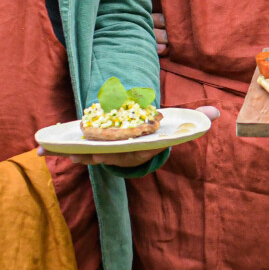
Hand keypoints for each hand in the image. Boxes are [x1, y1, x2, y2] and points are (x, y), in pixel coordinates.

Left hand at [77, 101, 212, 166]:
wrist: (144, 144)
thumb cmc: (159, 133)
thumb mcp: (177, 125)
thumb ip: (196, 119)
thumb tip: (216, 113)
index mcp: (144, 148)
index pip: (134, 151)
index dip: (122, 152)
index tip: (112, 151)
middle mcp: (127, 154)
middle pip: (111, 155)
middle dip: (99, 155)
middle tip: (90, 153)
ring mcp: (111, 154)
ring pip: (93, 156)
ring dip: (78, 156)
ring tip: (64, 153)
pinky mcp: (98, 151)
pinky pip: (82, 153)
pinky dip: (69, 153)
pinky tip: (52, 152)